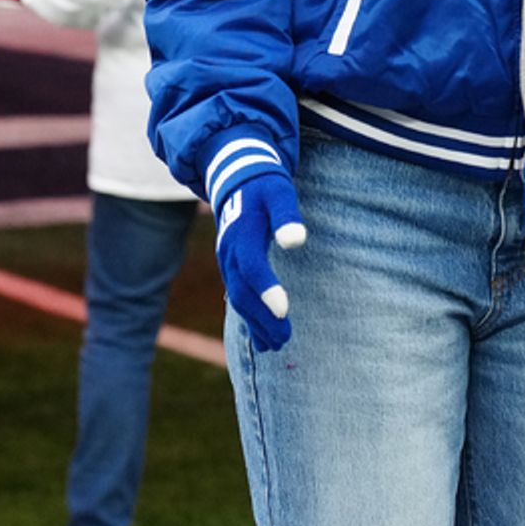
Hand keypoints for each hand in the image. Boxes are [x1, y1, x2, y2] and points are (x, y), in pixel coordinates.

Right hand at [215, 171, 306, 353]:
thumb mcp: (278, 193)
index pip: (251, 266)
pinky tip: (263, 340)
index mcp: (242, 234)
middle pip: (242, 291)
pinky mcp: (231, 269)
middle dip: (261, 317)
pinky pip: (237, 297)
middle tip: (284, 338)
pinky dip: (249, 318)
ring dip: (255, 323)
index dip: (266, 289)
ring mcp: (227, 262)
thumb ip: (287, 215)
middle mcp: (229, 252)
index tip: (283, 312)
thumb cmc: (265, 187)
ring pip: (238, 299)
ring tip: (277, 344)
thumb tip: (297, 241)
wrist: (238, 181)